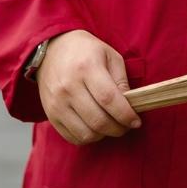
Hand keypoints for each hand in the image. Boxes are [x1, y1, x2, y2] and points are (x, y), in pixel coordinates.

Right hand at [35, 29, 141, 145]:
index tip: (136, 121)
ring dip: (104, 135)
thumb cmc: (86, 51)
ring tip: (110, 125)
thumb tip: (130, 105)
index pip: (109, 99)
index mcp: (86, 67)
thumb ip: (121, 80)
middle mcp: (69, 87)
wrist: (52, 50)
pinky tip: (95, 127)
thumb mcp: (109, 55)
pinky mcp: (51, 114)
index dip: (125, 115)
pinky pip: (72, 137)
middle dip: (118, 129)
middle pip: (98, 120)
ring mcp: (57, 102)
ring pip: (86, 134)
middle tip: (126, 126)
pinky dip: (88, 137)